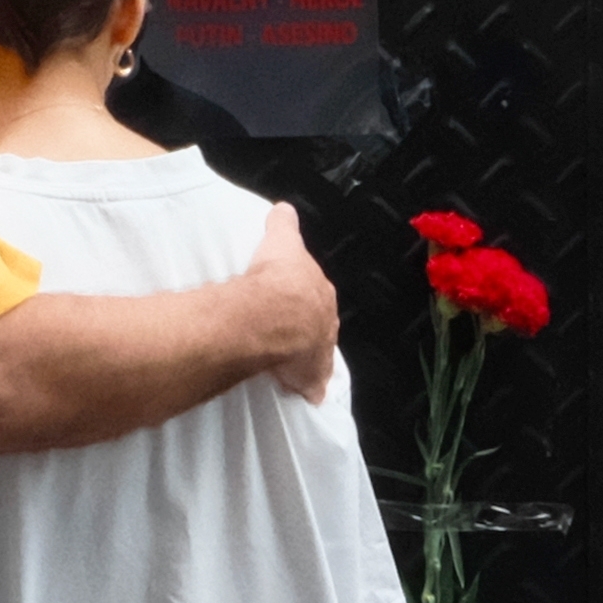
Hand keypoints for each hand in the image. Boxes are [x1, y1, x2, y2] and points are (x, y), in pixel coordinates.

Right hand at [231, 192, 341, 389]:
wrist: (277, 312)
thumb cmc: (279, 276)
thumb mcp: (282, 240)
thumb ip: (284, 224)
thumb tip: (283, 209)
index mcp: (320, 291)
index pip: (316, 293)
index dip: (304, 297)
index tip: (294, 300)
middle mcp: (326, 322)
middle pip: (319, 325)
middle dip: (309, 328)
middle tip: (292, 331)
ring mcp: (320, 351)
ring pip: (317, 354)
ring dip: (308, 357)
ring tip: (293, 361)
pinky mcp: (309, 376)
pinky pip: (310, 382)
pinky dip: (308, 387)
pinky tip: (306, 393)